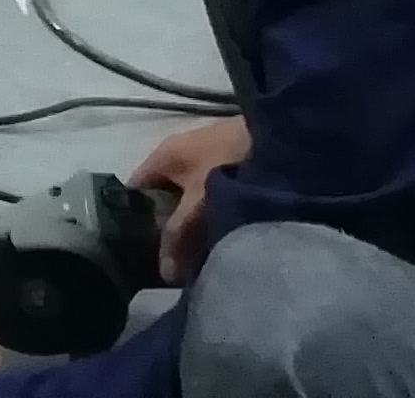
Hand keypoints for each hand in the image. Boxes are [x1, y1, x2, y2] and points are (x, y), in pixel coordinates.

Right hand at [130, 115, 252, 284]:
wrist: (283, 140)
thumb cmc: (229, 165)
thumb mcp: (197, 203)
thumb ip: (177, 236)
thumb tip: (165, 273)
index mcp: (164, 155)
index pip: (135, 190)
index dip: (132, 220)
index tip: (134, 252)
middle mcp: (182, 157)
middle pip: (163, 200)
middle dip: (166, 230)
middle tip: (169, 263)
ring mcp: (208, 164)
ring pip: (190, 203)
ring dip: (193, 228)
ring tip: (195, 259)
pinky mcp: (232, 173)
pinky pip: (212, 203)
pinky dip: (213, 221)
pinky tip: (220, 242)